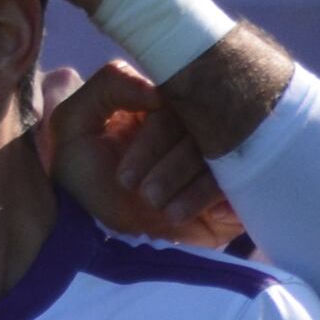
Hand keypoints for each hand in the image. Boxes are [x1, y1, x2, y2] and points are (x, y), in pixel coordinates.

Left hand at [48, 64, 247, 251]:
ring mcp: (219, 158)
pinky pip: (245, 186)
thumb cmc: (82, 178)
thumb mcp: (74, 124)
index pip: (180, 103)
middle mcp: (197, 126)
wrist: (91, 234)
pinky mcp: (234, 191)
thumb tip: (158, 87)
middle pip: (205, 130)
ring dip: (189, 188)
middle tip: (144, 196)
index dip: (155, 138)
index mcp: (166, 103)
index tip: (124, 177)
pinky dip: (216, 201)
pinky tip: (193, 216)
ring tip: (160, 210)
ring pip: (224, 159)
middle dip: (171, 168)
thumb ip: (109, 85)